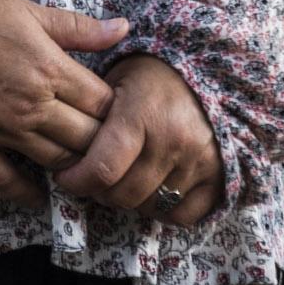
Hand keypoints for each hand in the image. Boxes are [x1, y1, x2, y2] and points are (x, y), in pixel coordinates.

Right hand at [0, 0, 126, 204]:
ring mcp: (1, 129)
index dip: (119, 111)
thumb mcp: (27, 11)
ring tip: (84, 168)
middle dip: (104, 143)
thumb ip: (77, 27)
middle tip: (108, 145)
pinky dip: (27, 194)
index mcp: (50, 68)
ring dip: (75, 168)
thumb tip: (123, 28)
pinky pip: (5, 181)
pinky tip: (40, 196)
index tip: (119, 112)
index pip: (105, 104)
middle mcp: (32, 105)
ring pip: (56, 162)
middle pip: (88, 139)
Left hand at [53, 54, 223, 227]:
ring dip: (131, 201)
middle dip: (100, 192)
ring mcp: (200, 160)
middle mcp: (173, 140)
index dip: (77, 181)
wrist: (206, 69)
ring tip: (123, 182)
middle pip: (125, 193)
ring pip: (151, 206)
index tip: (66, 178)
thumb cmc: (151, 75)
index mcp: (142, 114)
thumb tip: (64, 150)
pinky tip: (152, 192)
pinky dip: (164, 211)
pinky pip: (184, 215)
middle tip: (94, 181)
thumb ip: (90, 113)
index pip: (102, 169)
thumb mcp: (115, 78)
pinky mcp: (219, 176)